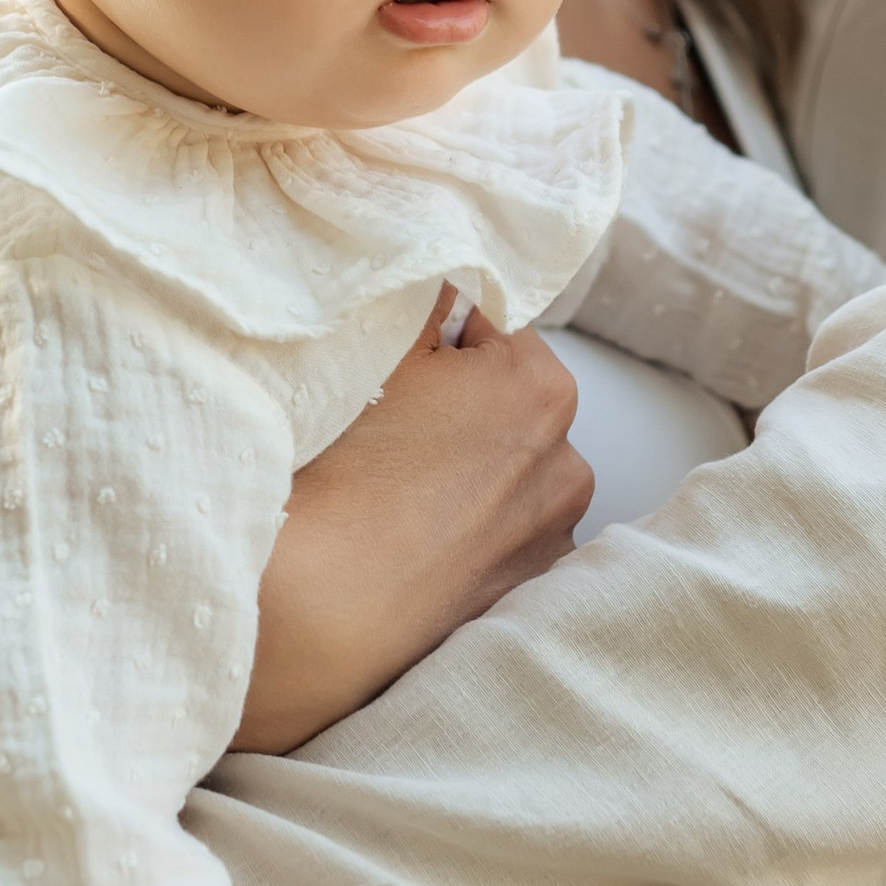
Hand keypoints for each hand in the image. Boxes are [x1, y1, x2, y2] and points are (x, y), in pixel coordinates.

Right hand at [240, 290, 590, 751]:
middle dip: (457, 409)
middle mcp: (568, 464)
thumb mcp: (377, 349)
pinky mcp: (522, 598)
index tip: (392, 371)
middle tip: (385, 431)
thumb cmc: (344, 469)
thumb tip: (445, 278)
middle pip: (504, 406)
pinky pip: (497, 540)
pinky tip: (409, 542)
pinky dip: (464, 535)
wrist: (318, 606)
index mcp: (541, 388)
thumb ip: (424, 298)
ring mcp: (550, 539)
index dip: (434, 344)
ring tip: (393, 495)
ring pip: (503, 476)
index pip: (490, 330)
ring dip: (464, 474)